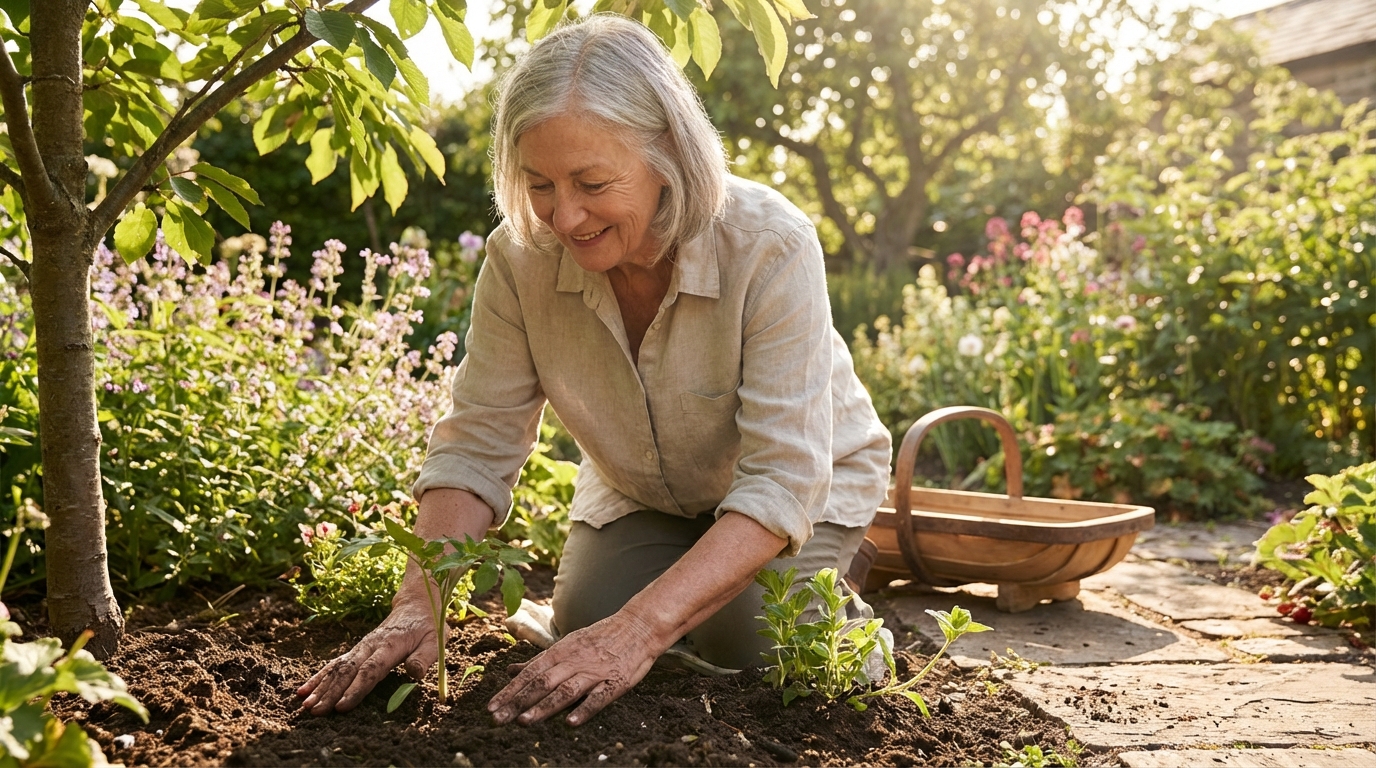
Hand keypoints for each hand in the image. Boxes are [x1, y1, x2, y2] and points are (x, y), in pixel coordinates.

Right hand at [296, 597, 439, 714]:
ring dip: (321, 686)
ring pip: (337, 667)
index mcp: (391, 645)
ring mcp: (361, 647)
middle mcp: (371, 645)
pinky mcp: (357, 650)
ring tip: (305, 705)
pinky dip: (319, 677)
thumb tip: (414, 674)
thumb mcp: (436, 640)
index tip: (342, 707)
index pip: (371, 670)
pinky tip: (303, 690)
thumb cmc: (429, 626)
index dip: (356, 689)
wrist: (416, 603)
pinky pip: (335, 664)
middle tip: (316, 712)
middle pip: (348, 671)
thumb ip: (424, 657)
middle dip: (331, 693)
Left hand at [487, 609, 665, 725]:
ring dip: (544, 706)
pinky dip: (584, 709)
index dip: (510, 691)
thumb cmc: (600, 638)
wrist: (637, 627)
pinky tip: (571, 722)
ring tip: (525, 721)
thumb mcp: (567, 644)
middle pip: (542, 683)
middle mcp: (573, 661)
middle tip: (498, 719)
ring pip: (565, 690)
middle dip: (518, 702)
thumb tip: (511, 671)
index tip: (491, 707)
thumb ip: (540, 661)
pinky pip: (598, 698)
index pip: (529, 674)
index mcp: (560, 652)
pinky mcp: (614, 682)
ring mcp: (594, 672)